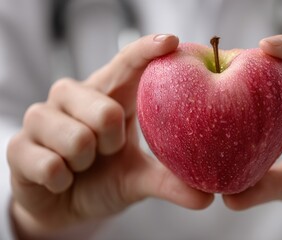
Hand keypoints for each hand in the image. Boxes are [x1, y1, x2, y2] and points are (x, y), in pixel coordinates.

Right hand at [7, 34, 212, 238]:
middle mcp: (73, 96)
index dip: (147, 51)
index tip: (172, 43)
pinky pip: (49, 165)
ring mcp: (42, 117)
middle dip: (112, 142)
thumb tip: (206, 198)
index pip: (127, 63)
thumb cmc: (105, 179)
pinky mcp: (18, 146)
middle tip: (107, 151)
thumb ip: (168, 182)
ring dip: (86, 163)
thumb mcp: (137, 178)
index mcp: (107, 94)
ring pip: (77, 139)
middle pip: (105, 110)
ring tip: (83, 165)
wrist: (65, 207)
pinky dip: (62, 181)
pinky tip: (60, 179)